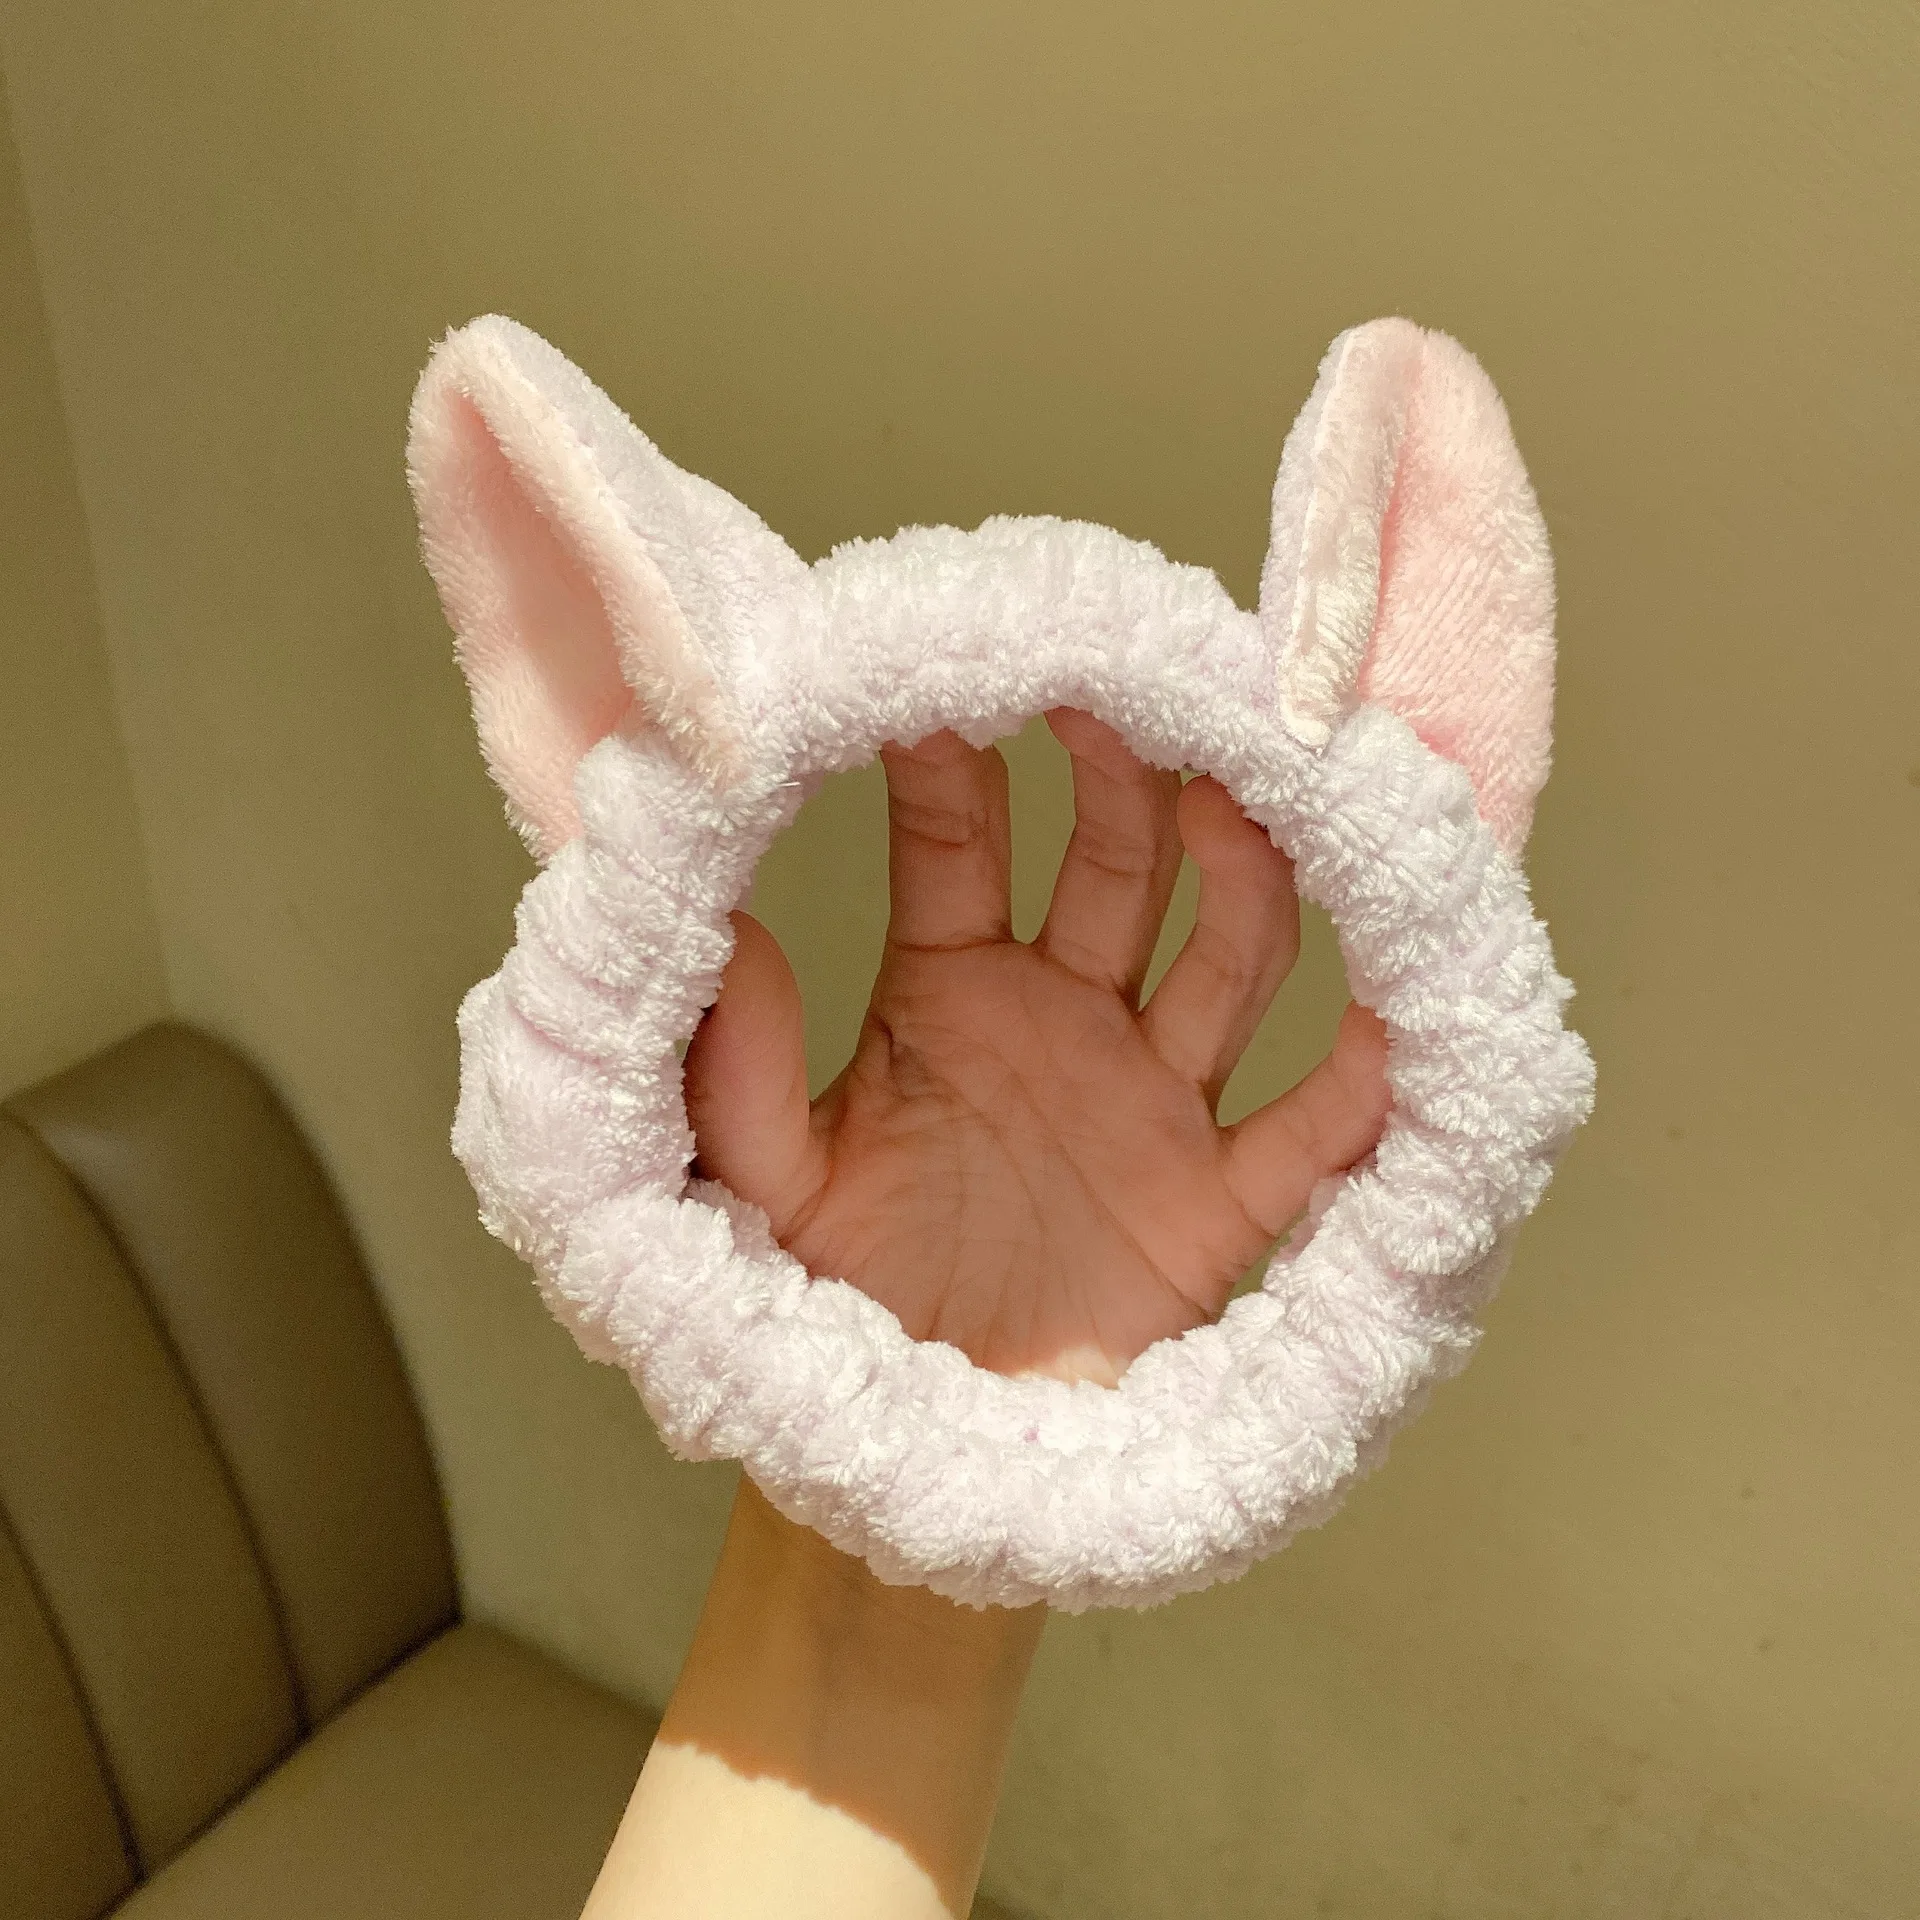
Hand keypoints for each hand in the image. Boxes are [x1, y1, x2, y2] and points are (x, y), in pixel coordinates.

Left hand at [685, 708, 1390, 1386]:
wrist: (917, 1441)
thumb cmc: (839, 1301)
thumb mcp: (766, 1188)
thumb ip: (738, 1076)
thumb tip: (729, 938)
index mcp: (948, 991)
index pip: (959, 844)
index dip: (956, 762)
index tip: (951, 670)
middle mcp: (1065, 1018)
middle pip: (1117, 867)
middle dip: (1126, 780)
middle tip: (1124, 695)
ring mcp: (1152, 1103)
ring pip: (1226, 963)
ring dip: (1243, 884)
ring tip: (1234, 807)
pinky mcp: (1216, 1207)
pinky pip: (1300, 1141)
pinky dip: (1348, 1096)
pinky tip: (1384, 1037)